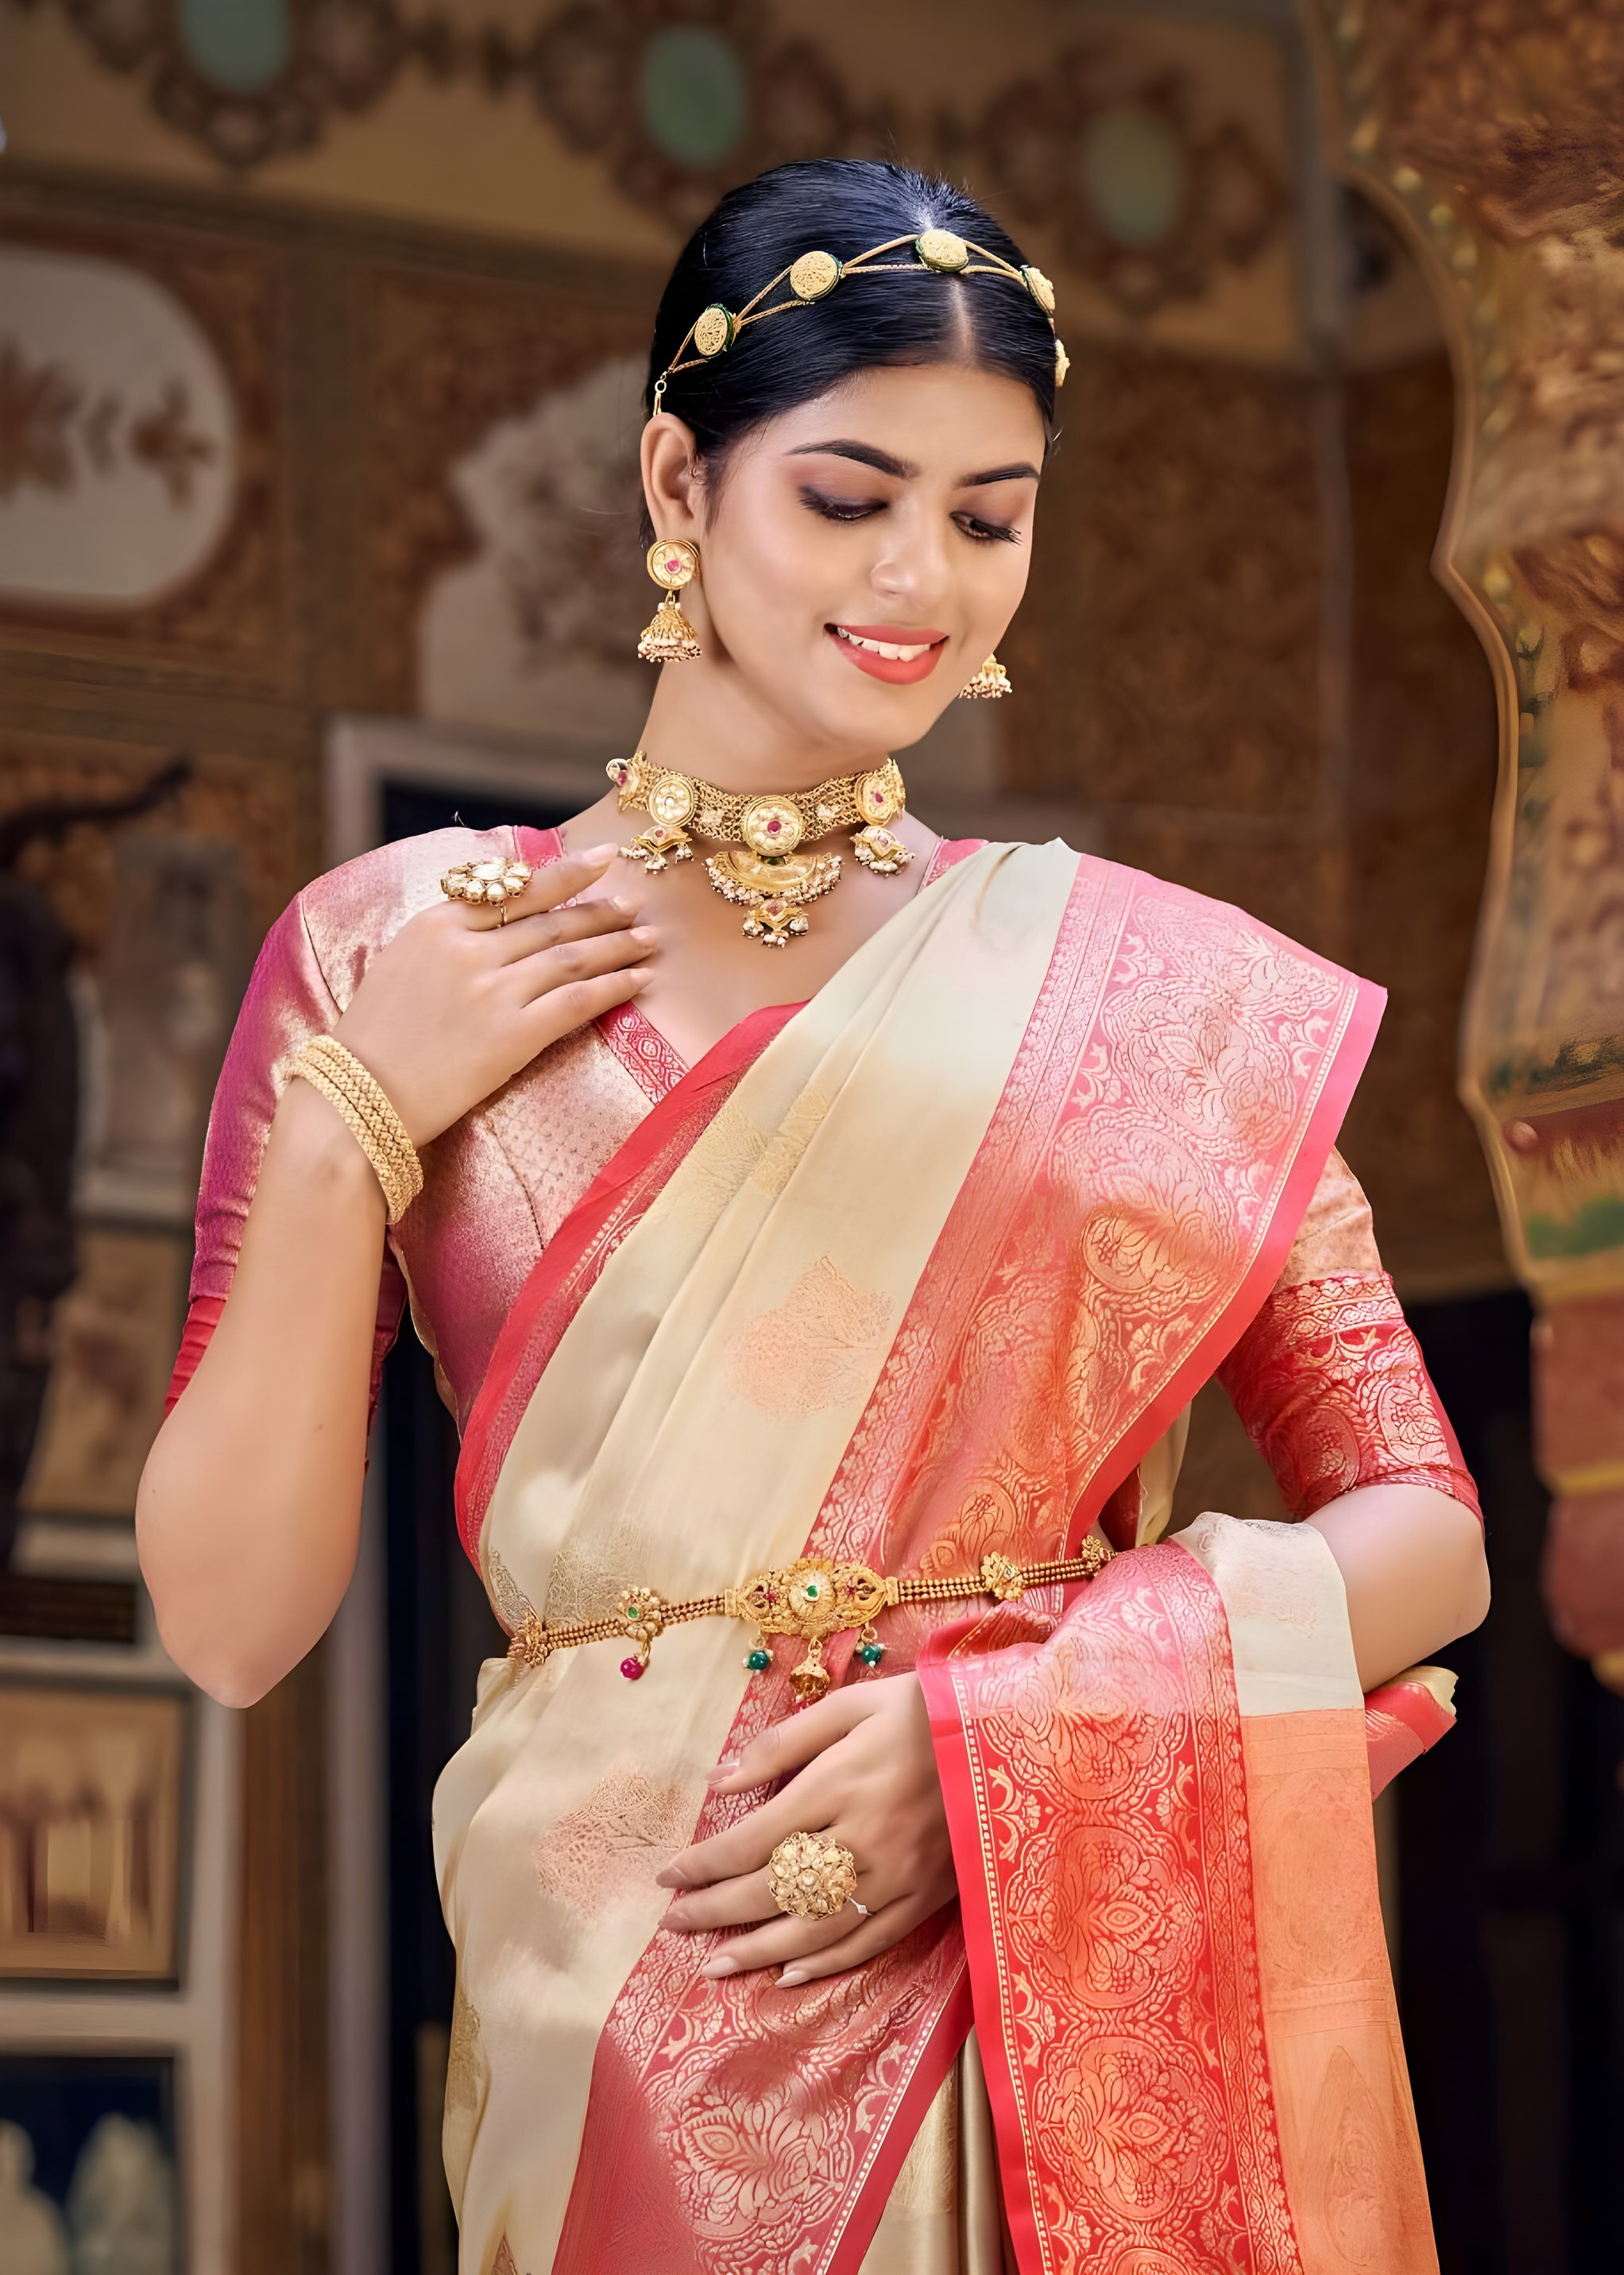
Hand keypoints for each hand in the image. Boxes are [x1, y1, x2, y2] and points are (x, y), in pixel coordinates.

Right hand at [331, 845, 652, 1146]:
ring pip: (571, 956)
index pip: (514, 890)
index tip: (599, 860)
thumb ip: (445, 940)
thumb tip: (494, 924)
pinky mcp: (512, 1035)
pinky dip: (614, 987)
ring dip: (617, 945)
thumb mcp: (398, 965)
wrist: (356, 1098)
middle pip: (550, 922)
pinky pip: (577, 1001)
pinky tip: (639, 979)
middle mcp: (468, 950)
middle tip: (635, 903)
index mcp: (436, 925)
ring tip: (648, 938)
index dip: (564, 874)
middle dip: (600, 911)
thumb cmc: (373, 1040)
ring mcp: (492, 991)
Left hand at [656, 1672, 955, 1987]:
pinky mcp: (927, 1899)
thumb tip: (720, 1781)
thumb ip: (783, 1743)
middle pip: (773, 1890)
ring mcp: (897, 1877)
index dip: (704, 1864)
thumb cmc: (924, 1710)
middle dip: (716, 1911)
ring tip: (713, 1965)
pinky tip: (787, 1975)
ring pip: (814, 1929)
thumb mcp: (852, 1705)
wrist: (1012, 1735)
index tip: (668, 1876)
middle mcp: (863, 1839)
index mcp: (838, 1784)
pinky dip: (824, 1964)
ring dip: (757, 1952)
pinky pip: (868, 1943)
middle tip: (673, 1923)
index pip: (752, 1840)